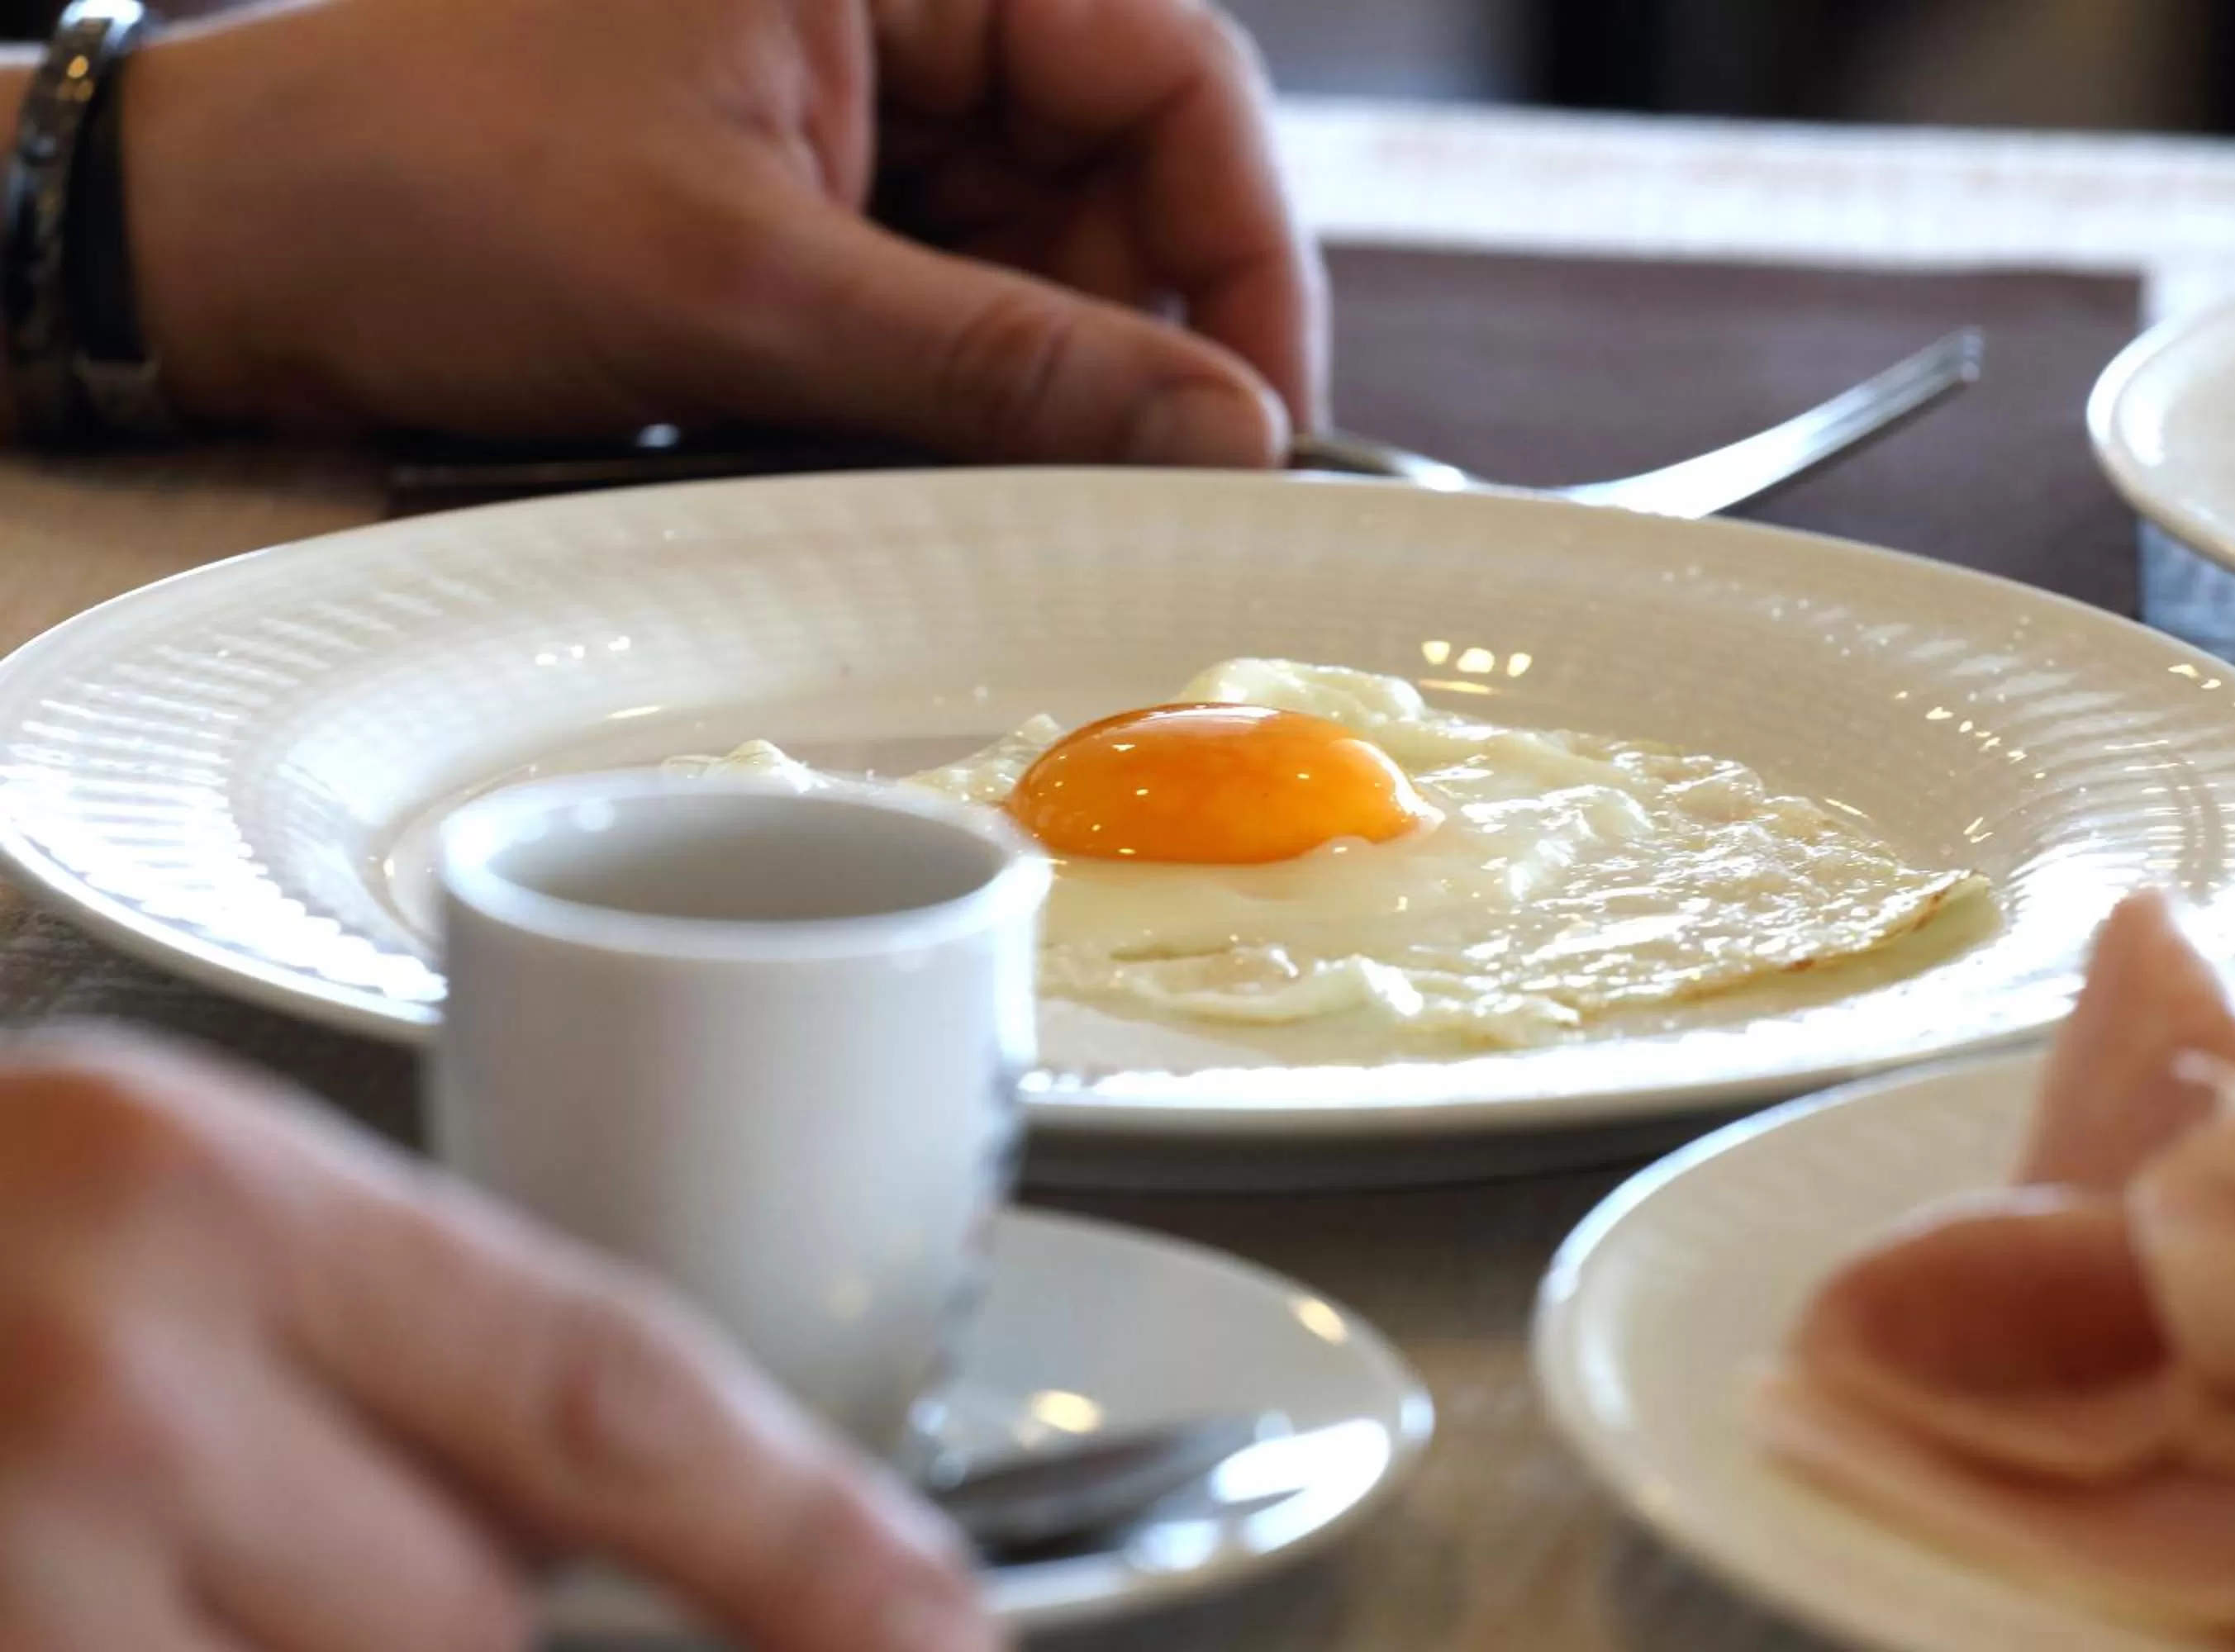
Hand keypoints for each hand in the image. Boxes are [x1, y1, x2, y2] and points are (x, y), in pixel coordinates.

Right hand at [0, 1034, 993, 1650]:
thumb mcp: (192, 1200)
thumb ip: (415, 1349)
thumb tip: (658, 1532)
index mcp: (214, 1202)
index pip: (609, 1393)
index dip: (809, 1541)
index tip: (942, 1634)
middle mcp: (107, 1393)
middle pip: (482, 1624)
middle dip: (494, 1625)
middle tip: (355, 1550)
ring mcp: (2, 1578)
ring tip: (241, 1552)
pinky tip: (180, 1602)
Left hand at [118, 0, 1322, 464]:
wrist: (234, 248)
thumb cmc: (435, 194)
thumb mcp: (741, 286)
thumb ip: (996, 361)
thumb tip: (1216, 430)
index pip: (1166, 68)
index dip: (1241, 252)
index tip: (1259, 418)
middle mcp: (895, 2)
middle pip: (1120, 170)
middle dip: (1143, 339)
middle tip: (1143, 497)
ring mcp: (852, 100)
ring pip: (1043, 249)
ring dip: (1047, 382)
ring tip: (1013, 494)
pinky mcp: (811, 194)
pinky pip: (952, 292)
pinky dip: (964, 390)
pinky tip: (936, 465)